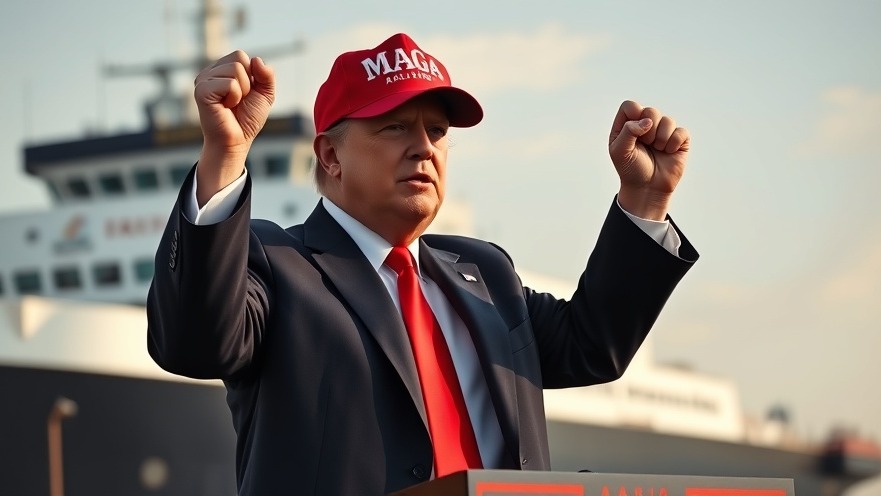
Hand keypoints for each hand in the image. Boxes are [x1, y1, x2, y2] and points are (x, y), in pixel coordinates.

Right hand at [193, 51, 274, 205]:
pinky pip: (230, 83)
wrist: (236, 141)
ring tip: (231, 104)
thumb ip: (267, 76)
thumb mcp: (264, 95)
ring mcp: (203, 80)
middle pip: (239, 59)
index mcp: (221, 70)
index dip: (251, 76)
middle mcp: (210, 72)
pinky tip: (225, 107)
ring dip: (241, 91)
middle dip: (247, 83)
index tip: (245, 94)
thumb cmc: (247, 119)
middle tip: (237, 101)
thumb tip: (257, 59)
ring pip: (235, 70)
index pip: (241, 56)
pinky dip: (234, 97)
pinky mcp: (201, 90)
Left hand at [608, 100, 689, 219]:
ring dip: (661, 139)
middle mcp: (646, 124)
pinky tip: (668, 152)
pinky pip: (681, 132)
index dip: (634, 114)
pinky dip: (674, 144)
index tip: (634, 129)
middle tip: (645, 144)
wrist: (647, 188)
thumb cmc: (630, 169)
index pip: (630, 106)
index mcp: (627, 125)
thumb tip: (648, 121)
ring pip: (668, 121)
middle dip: (648, 130)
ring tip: (656, 150)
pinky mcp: (679, 140)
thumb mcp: (620, 151)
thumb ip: (628, 131)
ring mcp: (663, 131)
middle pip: (651, 111)